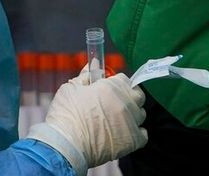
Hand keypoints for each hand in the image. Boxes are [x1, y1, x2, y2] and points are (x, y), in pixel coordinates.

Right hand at [27, 71, 146, 174]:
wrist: (65, 145)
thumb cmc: (66, 116)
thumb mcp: (71, 88)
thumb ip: (86, 75)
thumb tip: (95, 63)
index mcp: (113, 87)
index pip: (125, 79)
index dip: (116, 83)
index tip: (108, 89)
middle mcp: (126, 103)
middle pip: (138, 95)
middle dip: (129, 96)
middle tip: (115, 103)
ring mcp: (131, 122)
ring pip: (140, 114)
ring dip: (132, 115)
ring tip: (116, 121)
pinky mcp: (132, 141)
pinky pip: (143, 134)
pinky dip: (137, 133)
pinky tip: (124, 133)